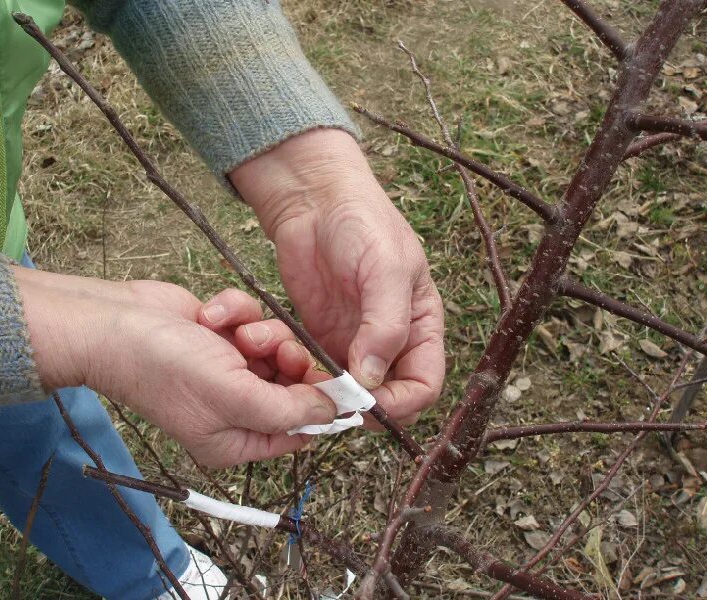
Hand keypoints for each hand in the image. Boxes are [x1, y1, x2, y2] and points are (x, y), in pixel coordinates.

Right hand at [14, 268, 335, 466]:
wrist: (114, 322)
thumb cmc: (166, 367)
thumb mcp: (233, 396)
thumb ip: (289, 409)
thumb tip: (334, 412)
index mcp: (238, 440)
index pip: (300, 431)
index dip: (321, 406)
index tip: (338, 380)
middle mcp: (237, 409)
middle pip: (294, 386)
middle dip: (289, 361)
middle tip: (278, 349)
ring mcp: (230, 370)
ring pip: (278, 348)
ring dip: (261, 333)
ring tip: (234, 332)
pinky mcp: (225, 337)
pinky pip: (254, 322)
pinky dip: (237, 314)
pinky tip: (212, 315)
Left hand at [231, 129, 444, 428]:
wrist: (314, 199)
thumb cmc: (362, 222)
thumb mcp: (386, 268)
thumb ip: (386, 325)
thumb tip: (371, 379)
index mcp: (421, 326)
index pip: (424, 385)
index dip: (402, 403)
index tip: (369, 402)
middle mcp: (390, 341)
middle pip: (385, 397)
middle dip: (358, 404)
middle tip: (326, 397)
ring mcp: (353, 342)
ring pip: (344, 391)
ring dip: (321, 391)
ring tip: (297, 365)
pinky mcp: (319, 337)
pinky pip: (312, 372)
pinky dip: (297, 372)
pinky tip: (282, 351)